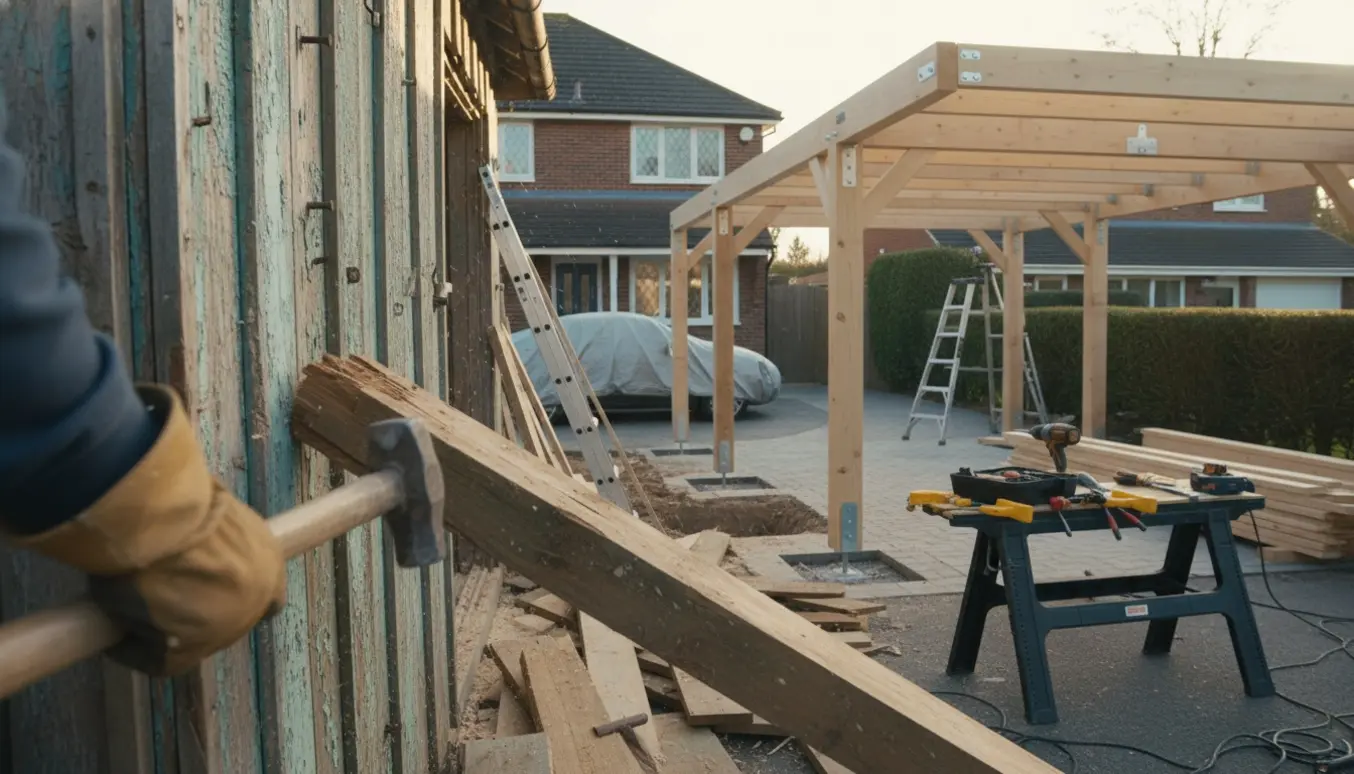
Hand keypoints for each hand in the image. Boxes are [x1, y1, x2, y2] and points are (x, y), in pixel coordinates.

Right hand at [12, 385, 286, 675]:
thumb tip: (196, 502)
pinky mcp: (188, 653)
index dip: (230, 588)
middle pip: (222, 617)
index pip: (264, 591)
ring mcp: (226, 629)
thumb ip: (216, 525)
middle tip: (156, 589)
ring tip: (132, 592)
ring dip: (157, 621)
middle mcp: (258, 601)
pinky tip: (117, 616)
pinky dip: (131, 645)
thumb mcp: (214, 508)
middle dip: (192, 608)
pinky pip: (155, 660)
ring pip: (184, 636)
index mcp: (270, 563)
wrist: (163, 521)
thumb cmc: (181, 501)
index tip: (204, 584)